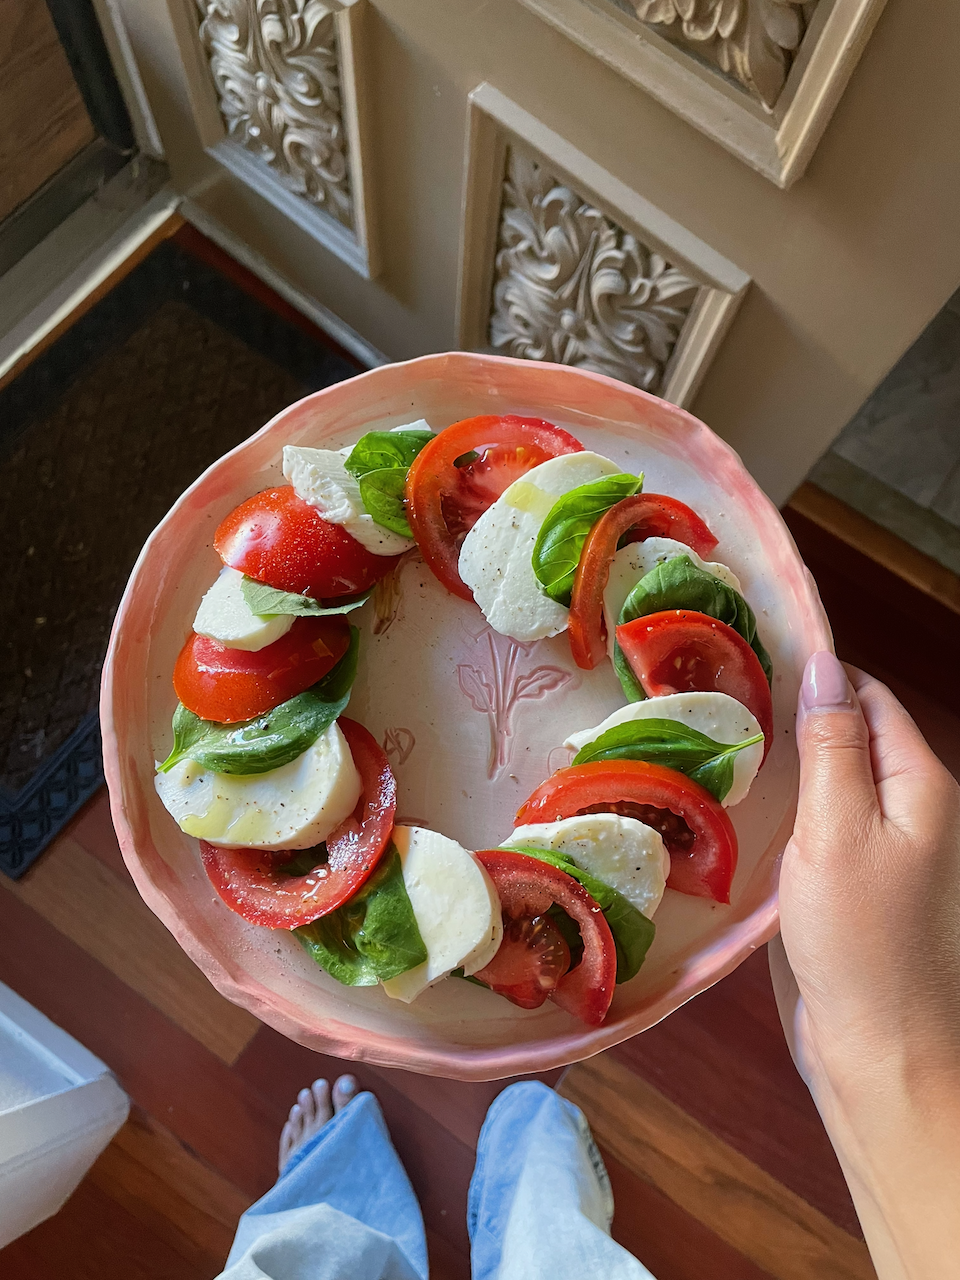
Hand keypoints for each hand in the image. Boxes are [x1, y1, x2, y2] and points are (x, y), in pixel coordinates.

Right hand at [770, 652, 959, 1278]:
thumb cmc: (863, 942)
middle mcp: (903, 808)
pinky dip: (774, 810)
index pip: (867, 697)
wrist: (877, 1052)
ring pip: (821, 782)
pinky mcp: (841, 883)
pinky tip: (726, 808)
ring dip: (774, 765)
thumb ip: (832, 746)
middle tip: (709, 703)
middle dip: (786, 717)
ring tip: (704, 745)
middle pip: (844, 736)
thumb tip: (824, 662)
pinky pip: (809, 826)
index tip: (745, 657)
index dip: (814, 672)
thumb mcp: (840, 831)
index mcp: (918, 784)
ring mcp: (873, 848)